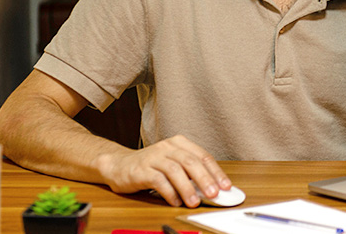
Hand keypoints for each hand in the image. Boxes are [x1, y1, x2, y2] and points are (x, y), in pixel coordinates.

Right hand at [95, 134, 230, 207]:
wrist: (119, 165)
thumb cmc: (151, 166)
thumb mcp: (173, 165)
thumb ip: (191, 174)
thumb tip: (212, 189)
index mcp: (179, 143)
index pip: (203, 156)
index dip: (216, 172)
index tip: (226, 186)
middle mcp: (167, 147)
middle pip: (191, 162)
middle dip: (205, 179)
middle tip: (214, 194)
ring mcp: (154, 157)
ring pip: (175, 171)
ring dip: (187, 188)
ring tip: (194, 202)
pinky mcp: (141, 170)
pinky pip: (158, 181)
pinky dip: (169, 192)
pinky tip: (175, 201)